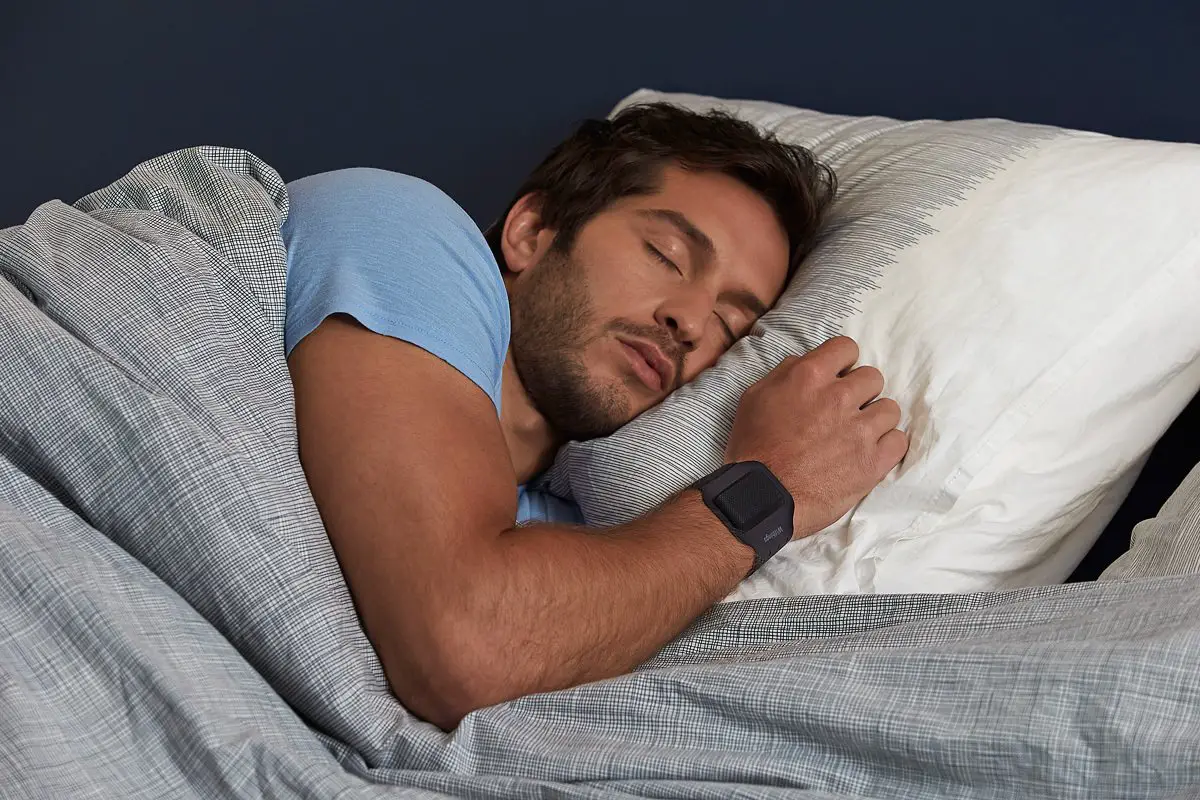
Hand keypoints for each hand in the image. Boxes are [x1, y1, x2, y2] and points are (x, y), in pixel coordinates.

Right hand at [724, 336, 907, 538]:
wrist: (761, 497)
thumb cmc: (752, 449)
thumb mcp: (754, 398)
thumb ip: (784, 374)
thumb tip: (806, 363)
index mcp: (809, 376)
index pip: (846, 348)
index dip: (843, 362)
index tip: (838, 377)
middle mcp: (838, 397)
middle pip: (873, 378)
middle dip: (860, 392)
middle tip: (845, 411)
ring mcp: (859, 430)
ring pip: (890, 409)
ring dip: (875, 419)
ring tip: (858, 435)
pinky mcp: (873, 461)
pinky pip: (899, 441)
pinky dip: (887, 445)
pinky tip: (870, 452)